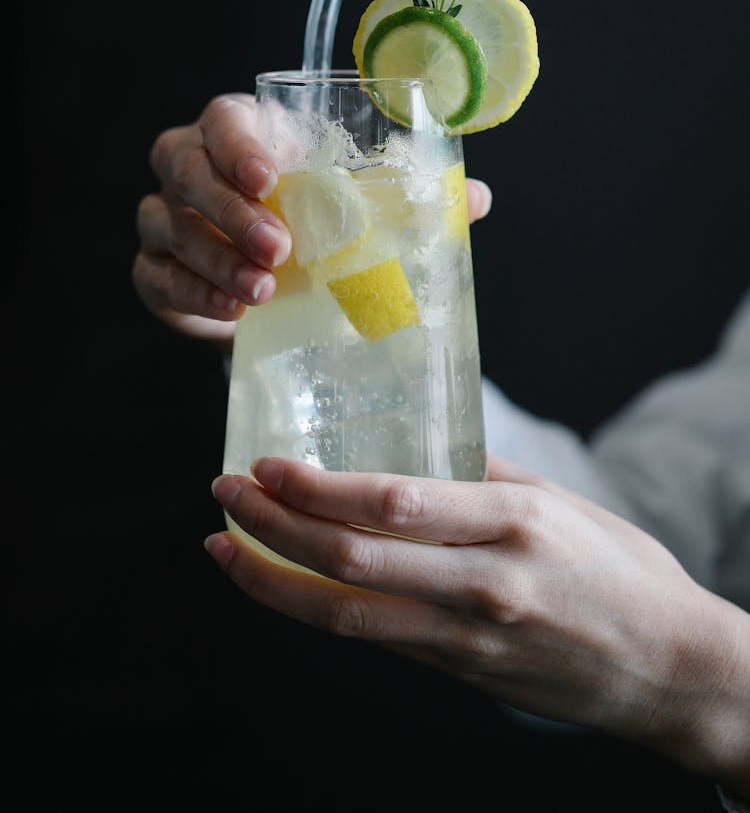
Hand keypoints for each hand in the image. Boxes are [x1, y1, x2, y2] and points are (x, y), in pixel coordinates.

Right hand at [132, 92, 493, 344]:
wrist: (277, 282)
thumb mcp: (360, 203)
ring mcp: (166, 216)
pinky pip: (155, 276)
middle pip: (186, 168)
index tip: (271, 180)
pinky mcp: (156, 268)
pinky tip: (230, 312)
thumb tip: (475, 199)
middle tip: (280, 249)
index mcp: (242, 132)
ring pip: (167, 224)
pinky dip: (191, 294)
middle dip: (231, 209)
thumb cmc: (317, 222)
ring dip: (215, 258)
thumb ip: (409, 196)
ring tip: (263, 292)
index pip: (223, 119)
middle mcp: (191, 164)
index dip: (239, 145)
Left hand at [205, 455, 749, 797]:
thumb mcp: (557, 502)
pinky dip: (314, 610)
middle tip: (227, 493)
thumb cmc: (619, 570)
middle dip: (273, 526)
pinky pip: (373, 637)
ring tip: (226, 548)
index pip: (393, 503)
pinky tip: (282, 584)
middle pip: (351, 559)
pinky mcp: (458, 670)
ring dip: (273, 580)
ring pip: (346, 613)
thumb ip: (478, 477)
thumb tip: (407, 450)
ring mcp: (468, 636)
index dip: (318, 487)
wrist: (667, 667)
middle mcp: (484, 584)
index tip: (267, 464)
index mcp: (512, 523)